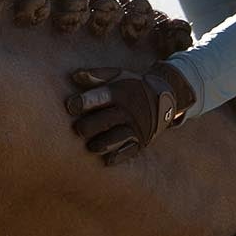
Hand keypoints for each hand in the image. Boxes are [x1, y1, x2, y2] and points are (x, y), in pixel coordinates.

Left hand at [65, 62, 195, 164]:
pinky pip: (129, 151)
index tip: (71, 106)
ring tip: (91, 146)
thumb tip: (74, 76)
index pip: (100, 97)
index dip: (83, 102)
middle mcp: (129, 110)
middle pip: (104, 121)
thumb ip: (96, 76)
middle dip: (86, 127)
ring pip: (114, 139)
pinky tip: (106, 160)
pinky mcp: (142, 140)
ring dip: (99, 144)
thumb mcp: (118, 75)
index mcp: (120, 92)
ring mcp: (136, 127)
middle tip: (79, 129)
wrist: (164, 97)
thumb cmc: (132, 86)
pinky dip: (117, 156)